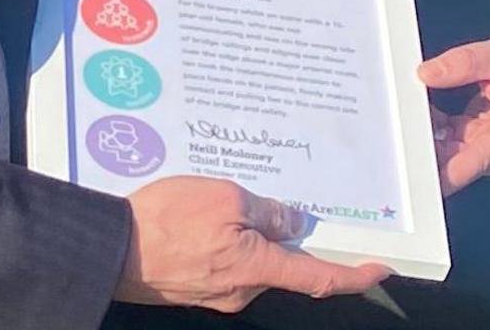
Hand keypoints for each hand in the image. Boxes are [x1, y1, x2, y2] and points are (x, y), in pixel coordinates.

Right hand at [112, 175, 390, 311]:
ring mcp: (218, 291)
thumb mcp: (224, 198)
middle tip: (272, 199)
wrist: (109, 250)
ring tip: (218, 199)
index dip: (354, 276)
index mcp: (257, 268)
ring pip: (251, 258)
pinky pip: (224, 259)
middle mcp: (243, 289)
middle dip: (283, 233)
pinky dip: (225, 238)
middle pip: (282, 262)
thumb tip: (288, 220)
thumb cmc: (163, 222)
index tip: (379, 269)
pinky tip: (201, 215)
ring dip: (247, 231)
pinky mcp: (196, 285)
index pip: (320, 280)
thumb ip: (265, 210)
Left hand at [419, 36, 489, 195]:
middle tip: (392, 128)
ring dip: (426, 137)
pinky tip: (421, 109)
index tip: (409, 170)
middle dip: (422, 150)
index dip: (438, 171)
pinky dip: (434, 129)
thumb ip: (467, 62)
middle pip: (453, 163)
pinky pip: (450, 144)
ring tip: (404, 111)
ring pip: (448, 155)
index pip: (470, 163)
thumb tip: (426, 73)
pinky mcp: (480, 145)